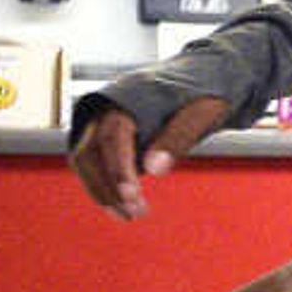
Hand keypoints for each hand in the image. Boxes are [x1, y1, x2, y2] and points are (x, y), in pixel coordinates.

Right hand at [69, 94, 228, 219]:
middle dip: (107, 186)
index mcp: (128, 98)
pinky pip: (94, 162)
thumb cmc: (206, 93)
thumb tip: (154, 170)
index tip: (130, 196)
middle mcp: (106, 108)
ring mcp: (102, 121)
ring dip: (101, 190)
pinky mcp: (107, 135)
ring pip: (86, 160)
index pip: (113, 137)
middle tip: (133, 214)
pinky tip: (123, 204)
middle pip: (90, 152)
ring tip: (128, 215)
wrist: (203, 75)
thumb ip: (178, 137)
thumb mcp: (202, 113)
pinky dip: (103, 184)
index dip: (118, 169)